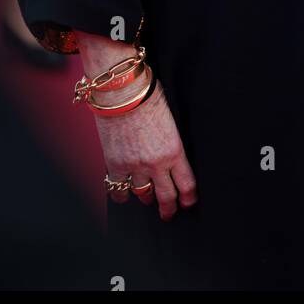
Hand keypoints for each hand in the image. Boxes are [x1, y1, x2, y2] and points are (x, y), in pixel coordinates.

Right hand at [95, 77, 197, 220]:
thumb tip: (171, 153)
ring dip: (145, 198)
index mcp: (175, 150)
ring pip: (143, 195)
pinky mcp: (115, 165)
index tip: (187, 203)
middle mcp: (156, 164)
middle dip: (168, 208)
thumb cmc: (147, 95)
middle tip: (168, 213)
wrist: (122, 90)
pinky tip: (123, 194)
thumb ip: (172, 141)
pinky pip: (117, 190)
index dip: (188, 198)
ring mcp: (134, 167)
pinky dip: (121, 194)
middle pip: (166, 196)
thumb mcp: (170, 119)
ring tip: (146, 199)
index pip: (186, 184)